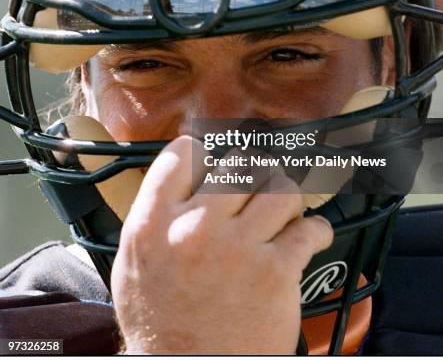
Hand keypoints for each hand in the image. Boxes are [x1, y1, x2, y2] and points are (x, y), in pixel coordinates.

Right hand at [111, 136, 332, 353]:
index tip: (216, 161)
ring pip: (280, 187)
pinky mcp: (276, 273)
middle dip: (253, 170)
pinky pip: (309, 228)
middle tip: (257, 186)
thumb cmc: (162, 324)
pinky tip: (309, 237)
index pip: (183, 153)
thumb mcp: (134, 264)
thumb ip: (154, 215)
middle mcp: (196, 228)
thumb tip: (180, 175)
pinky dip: (315, 230)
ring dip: (286, 196)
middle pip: (240, 162)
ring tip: (284, 211)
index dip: (204, 151)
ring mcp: (238, 249)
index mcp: (153, 224)